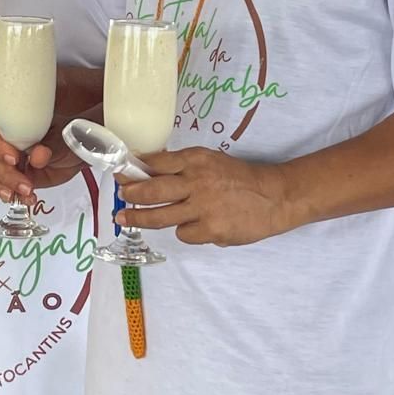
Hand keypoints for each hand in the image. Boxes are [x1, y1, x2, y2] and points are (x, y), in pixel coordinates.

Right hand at [0, 118, 83, 202]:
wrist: (75, 153)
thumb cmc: (66, 138)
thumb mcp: (60, 139)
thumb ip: (48, 146)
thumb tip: (37, 156)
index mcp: (13, 127)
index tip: (14, 159)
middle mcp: (5, 143)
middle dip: (6, 175)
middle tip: (26, 185)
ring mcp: (6, 162)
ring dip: (1, 187)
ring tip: (23, 196)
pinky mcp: (11, 178)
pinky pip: (1, 187)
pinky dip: (12, 196)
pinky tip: (28, 199)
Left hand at [116, 147, 295, 245]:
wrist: (275, 197)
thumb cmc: (240, 179)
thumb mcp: (212, 162)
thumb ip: (183, 167)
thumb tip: (149, 172)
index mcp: (197, 160)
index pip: (157, 163)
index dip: (134, 169)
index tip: (119, 173)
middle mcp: (197, 182)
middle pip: (151, 191)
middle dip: (129, 195)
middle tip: (119, 196)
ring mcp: (203, 208)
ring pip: (159, 217)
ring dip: (138, 218)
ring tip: (124, 218)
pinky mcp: (211, 230)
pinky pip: (183, 234)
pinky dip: (185, 231)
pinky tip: (196, 226)